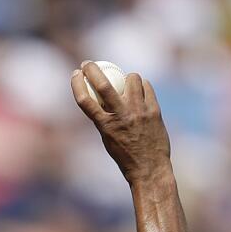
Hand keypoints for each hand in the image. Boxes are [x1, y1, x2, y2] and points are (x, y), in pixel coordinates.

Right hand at [71, 62, 170, 183]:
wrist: (149, 168)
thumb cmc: (125, 156)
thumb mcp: (107, 138)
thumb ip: (104, 118)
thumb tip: (100, 97)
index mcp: (105, 126)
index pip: (85, 100)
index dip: (77, 83)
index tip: (76, 74)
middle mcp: (121, 116)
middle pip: (103, 84)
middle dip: (92, 69)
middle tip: (88, 63)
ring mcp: (139, 112)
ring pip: (132, 79)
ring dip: (127, 77)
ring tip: (127, 84)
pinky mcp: (154, 111)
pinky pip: (147, 88)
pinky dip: (142, 86)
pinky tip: (140, 92)